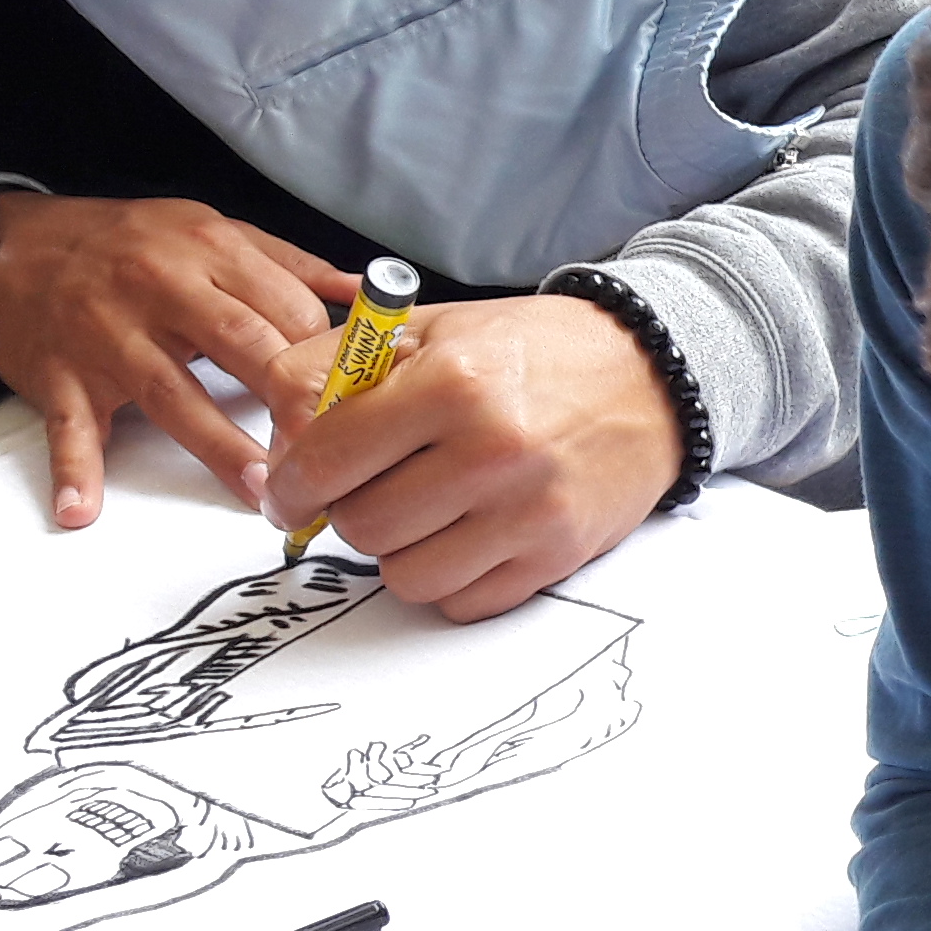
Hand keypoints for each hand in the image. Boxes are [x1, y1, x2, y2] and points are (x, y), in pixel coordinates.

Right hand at [0, 190, 354, 527]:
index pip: (286, 308)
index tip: (361, 404)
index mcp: (208, 252)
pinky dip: (73, 468)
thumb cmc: (123, 243)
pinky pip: (69, 426)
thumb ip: (289, 263)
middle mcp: (159, 289)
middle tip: (335, 452)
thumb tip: (368, 288)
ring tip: (262, 489)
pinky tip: (82, 508)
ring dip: (217, 444)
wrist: (7, 247)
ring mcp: (105, 335)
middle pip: (239, 344)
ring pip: (171, 393)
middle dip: (290, 400)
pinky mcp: (57, 375)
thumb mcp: (210, 230)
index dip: (328, 359)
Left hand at [257, 291, 681, 620]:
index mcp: (452, 381)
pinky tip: (464, 537)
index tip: (291, 489)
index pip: (326, 459)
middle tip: (368, 492)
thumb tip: (279, 445)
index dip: (291, 482)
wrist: (651, 377)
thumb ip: (335, 368)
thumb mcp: (430, 328)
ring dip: (400, 551)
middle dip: (347, 513)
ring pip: (405, 576)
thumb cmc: (531, 352)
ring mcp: (529, 511)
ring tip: (424, 513)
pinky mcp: (557, 555)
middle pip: (360, 526)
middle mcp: (492, 450)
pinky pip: (462, 602)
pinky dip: (450, 579)